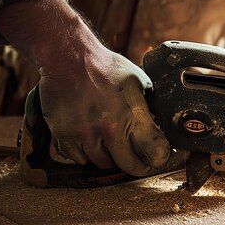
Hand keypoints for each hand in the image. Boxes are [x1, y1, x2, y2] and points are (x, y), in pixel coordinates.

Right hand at [39, 45, 171, 175]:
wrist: (69, 58)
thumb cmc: (104, 66)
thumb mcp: (137, 81)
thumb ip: (146, 104)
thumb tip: (157, 120)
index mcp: (131, 115)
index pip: (154, 152)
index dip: (159, 157)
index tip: (159, 157)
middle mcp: (109, 130)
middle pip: (129, 165)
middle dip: (136, 165)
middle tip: (138, 161)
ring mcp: (85, 135)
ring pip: (102, 163)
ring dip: (109, 157)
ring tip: (112, 145)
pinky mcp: (64, 136)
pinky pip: (78, 158)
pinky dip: (85, 153)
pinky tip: (90, 140)